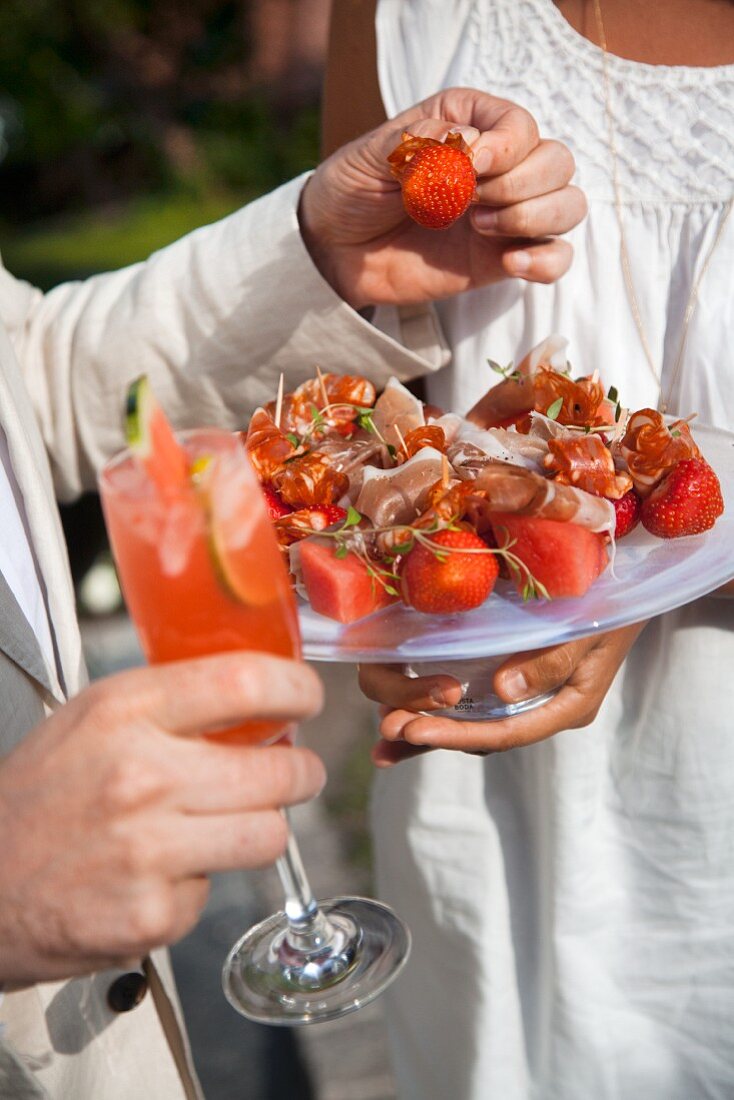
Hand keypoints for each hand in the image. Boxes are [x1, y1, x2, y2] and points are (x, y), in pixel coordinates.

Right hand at [0, 652, 323, 984]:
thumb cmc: (36, 796)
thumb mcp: (92, 719)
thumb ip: (170, 703)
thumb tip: (257, 695)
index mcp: (124, 713)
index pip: (246, 683)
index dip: (297, 690)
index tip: (307, 699)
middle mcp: (141, 777)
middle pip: (280, 770)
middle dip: (301, 771)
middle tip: (294, 772)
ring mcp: (148, 851)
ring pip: (269, 834)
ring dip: (261, 828)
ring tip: (231, 822)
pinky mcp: (151, 914)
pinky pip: (217, 892)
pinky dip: (199, 883)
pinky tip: (162, 872)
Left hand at [300, 86, 586, 308]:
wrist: (334, 250)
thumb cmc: (352, 189)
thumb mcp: (373, 155)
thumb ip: (418, 145)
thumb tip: (464, 146)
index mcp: (470, 124)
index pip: (521, 126)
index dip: (507, 147)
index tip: (472, 166)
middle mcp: (498, 166)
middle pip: (558, 162)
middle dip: (522, 184)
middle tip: (472, 203)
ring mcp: (505, 214)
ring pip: (569, 206)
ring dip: (535, 217)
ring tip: (478, 228)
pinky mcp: (502, 258)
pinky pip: (556, 258)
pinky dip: (546, 262)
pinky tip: (510, 264)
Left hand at [359, 623, 644, 764]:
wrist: (623, 583)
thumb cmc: (612, 601)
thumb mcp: (591, 627)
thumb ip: (552, 659)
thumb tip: (501, 691)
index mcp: (565, 707)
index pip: (503, 732)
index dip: (455, 735)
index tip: (413, 731)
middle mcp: (539, 708)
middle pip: (479, 735)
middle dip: (432, 734)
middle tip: (390, 730)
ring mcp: (523, 696)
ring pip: (468, 724)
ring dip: (427, 729)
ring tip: (384, 738)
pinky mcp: (507, 678)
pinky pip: (467, 704)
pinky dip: (432, 712)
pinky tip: (396, 722)